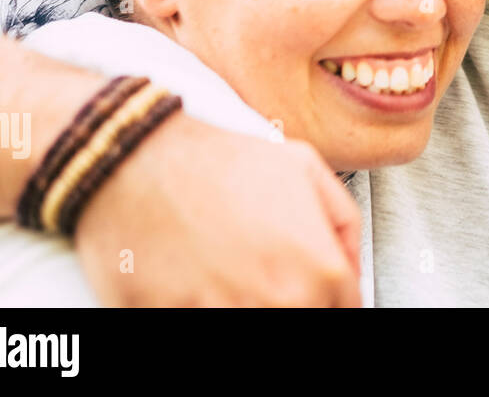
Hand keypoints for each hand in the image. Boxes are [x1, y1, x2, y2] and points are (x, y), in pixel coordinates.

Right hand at [73, 114, 361, 305]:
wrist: (137, 160)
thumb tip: (350, 268)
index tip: (315, 290)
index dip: (330, 298)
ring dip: (244, 307)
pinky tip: (197, 285)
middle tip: (265, 278)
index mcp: (317, 269)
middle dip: (292, 302)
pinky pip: (199, 326)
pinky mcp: (171, 322)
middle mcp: (277, 301)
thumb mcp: (306, 169)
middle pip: (304, 321)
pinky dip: (201, 307)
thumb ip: (342, 225)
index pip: (345, 311)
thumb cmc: (215, 162)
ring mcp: (223, 316)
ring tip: (230, 277)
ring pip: (254, 328)